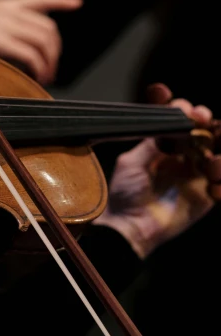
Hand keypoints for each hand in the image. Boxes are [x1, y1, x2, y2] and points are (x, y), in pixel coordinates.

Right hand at [0, 0, 81, 85]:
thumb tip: (15, 46)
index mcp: (3, 4)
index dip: (61, 0)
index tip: (78, 3)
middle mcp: (7, 10)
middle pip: (47, 28)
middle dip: (55, 50)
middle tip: (52, 68)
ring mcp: (3, 23)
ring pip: (42, 41)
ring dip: (49, 62)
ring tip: (46, 77)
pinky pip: (30, 53)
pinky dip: (39, 67)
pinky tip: (37, 76)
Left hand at [93, 96, 219, 258]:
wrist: (129, 226)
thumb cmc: (124, 194)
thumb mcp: (132, 162)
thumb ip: (152, 142)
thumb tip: (171, 120)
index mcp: (165, 145)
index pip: (184, 121)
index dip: (188, 111)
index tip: (187, 110)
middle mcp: (183, 156)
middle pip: (209, 131)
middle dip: (210, 123)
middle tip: (204, 121)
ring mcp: (196, 175)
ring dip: (219, 157)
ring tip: (208, 164)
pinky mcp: (205, 197)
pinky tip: (210, 189)